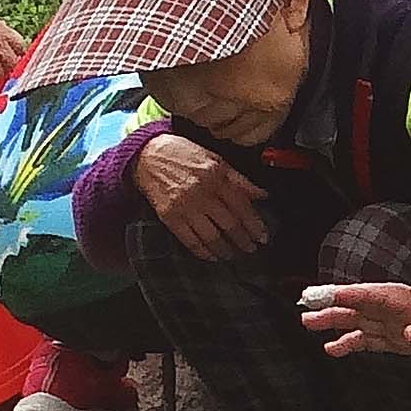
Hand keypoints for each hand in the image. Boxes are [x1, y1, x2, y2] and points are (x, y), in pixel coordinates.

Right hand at [133, 130, 267, 260]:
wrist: (147, 155)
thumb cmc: (184, 154)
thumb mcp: (216, 159)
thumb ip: (239, 179)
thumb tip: (263, 195)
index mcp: (216, 177)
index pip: (242, 206)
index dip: (254, 224)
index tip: (262, 237)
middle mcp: (202, 193)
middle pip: (229, 224)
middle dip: (243, 240)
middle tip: (251, 249)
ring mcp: (185, 207)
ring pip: (211, 236)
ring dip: (225, 250)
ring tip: (233, 255)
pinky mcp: (170, 217)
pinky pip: (190, 241)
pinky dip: (203, 252)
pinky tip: (212, 256)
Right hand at [300, 278, 410, 360]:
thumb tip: (409, 338)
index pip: (376, 296)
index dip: (353, 296)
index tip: (330, 295)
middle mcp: (400, 312)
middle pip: (361, 307)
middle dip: (334, 307)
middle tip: (307, 308)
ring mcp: (399, 325)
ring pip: (361, 323)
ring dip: (337, 324)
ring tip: (310, 325)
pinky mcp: (402, 341)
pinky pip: (373, 342)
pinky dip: (353, 343)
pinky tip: (334, 348)